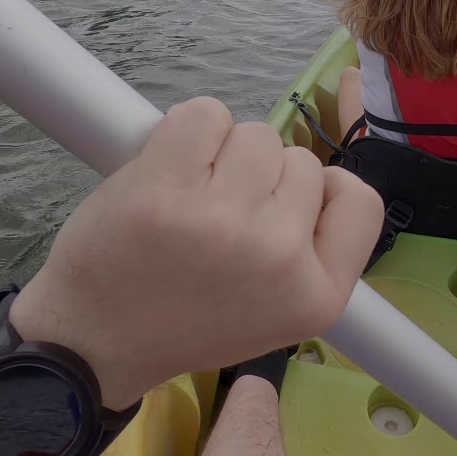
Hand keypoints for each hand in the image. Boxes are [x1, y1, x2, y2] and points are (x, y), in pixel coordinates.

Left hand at [8, 97, 383, 408]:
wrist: (94, 342)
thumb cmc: (186, 317)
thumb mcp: (277, 311)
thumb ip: (310, 251)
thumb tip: (317, 173)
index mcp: (317, 296)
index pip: (362, 201)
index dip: (324, 192)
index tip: (283, 207)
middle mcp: (279, 258)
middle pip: (300, 159)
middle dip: (260, 177)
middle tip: (216, 219)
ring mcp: (222, 221)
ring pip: (255, 134)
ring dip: (222, 152)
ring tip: (189, 197)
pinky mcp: (165, 189)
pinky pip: (205, 114)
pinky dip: (188, 128)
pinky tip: (167, 170)